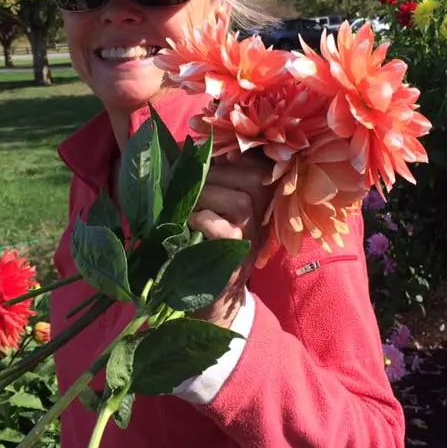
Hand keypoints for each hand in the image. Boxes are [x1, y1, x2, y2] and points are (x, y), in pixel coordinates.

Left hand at [188, 153, 273, 327]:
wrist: (213, 297)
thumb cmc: (206, 247)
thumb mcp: (214, 211)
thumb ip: (210, 184)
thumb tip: (183, 150)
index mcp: (258, 200)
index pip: (259, 166)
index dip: (237, 153)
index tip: (209, 151)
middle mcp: (263, 216)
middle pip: (253, 178)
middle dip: (217, 171)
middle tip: (190, 177)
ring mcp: (252, 236)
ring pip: (241, 200)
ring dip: (208, 193)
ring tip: (187, 200)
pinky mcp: (237, 256)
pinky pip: (225, 228)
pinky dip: (203, 219)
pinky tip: (188, 220)